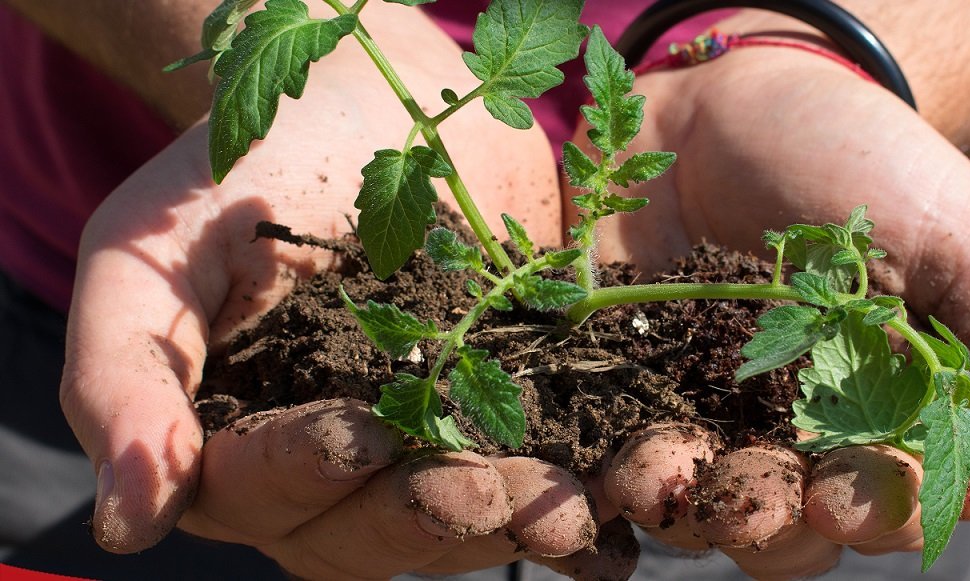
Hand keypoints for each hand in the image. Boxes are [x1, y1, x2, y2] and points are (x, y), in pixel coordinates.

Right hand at [57, 5, 596, 577]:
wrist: (370, 100)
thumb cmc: (244, 167)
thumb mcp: (149, 252)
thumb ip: (125, 376)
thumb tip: (127, 525)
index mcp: (234, 439)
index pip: (259, 489)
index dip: (306, 471)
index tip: (360, 431)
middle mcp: (326, 467)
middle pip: (365, 533)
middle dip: (426, 516)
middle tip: (490, 489)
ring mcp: (421, 447)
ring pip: (455, 523)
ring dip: (511, 524)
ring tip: (568, 512)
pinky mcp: (504, 415)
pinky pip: (534, 478)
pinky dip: (573, 512)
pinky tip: (614, 536)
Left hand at [570, 38, 969, 575]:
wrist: (736, 104)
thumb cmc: (872, 167)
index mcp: (879, 428)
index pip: (876, 516)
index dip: (864, 521)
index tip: (841, 495)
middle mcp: (785, 441)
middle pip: (775, 536)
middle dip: (762, 526)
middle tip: (747, 492)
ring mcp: (691, 415)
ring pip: (681, 507)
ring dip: (673, 503)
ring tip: (657, 469)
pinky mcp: (612, 384)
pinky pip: (597, 448)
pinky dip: (593, 470)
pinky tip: (589, 464)